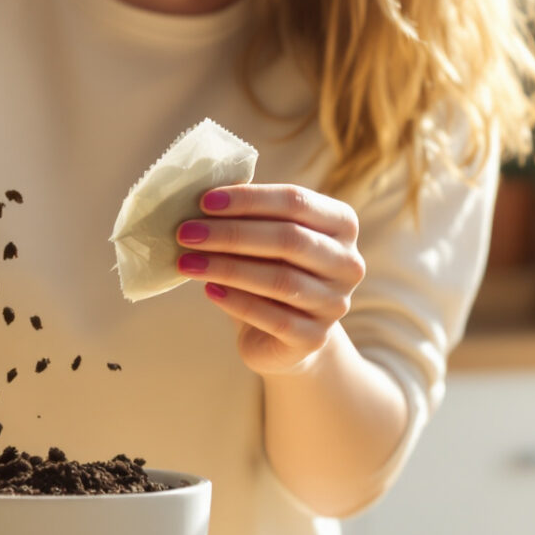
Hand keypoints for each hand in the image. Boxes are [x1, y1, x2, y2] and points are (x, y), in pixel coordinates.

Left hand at [176, 184, 365, 375]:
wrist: (286, 335)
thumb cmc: (271, 270)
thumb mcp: (266, 237)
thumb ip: (249, 215)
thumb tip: (205, 196)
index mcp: (341, 224)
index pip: (296, 201)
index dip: (249, 199)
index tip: (204, 202)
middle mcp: (348, 263)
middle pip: (289, 239)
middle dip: (232, 234)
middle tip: (186, 233)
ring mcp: (335, 303)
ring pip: (281, 280)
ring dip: (227, 268)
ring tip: (187, 262)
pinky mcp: (314, 338)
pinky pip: (275, 318)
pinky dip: (238, 302)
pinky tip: (209, 290)